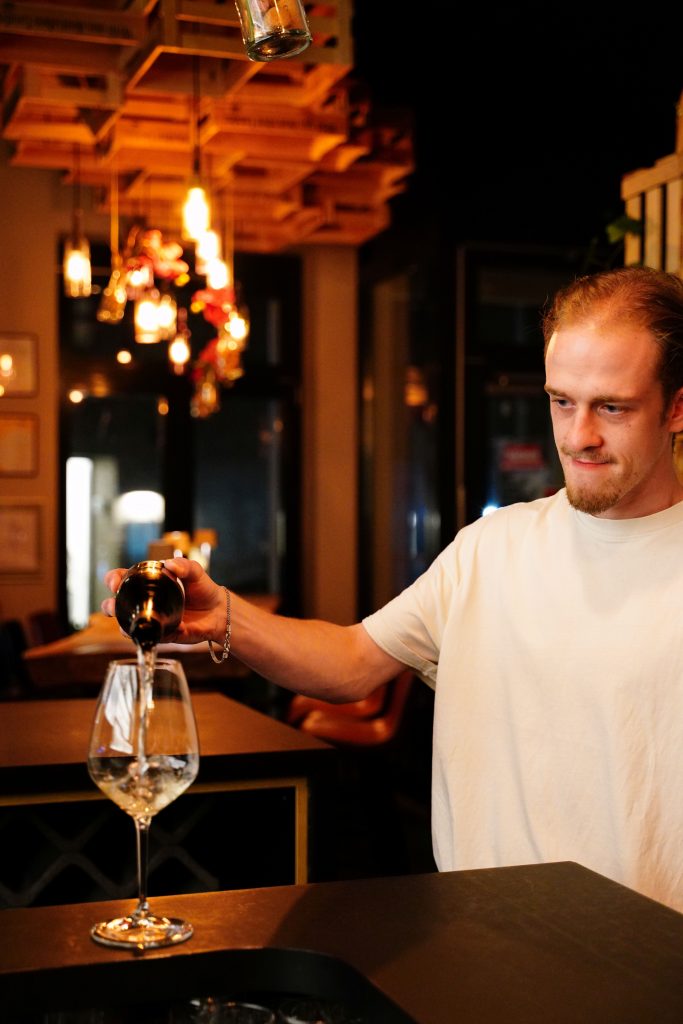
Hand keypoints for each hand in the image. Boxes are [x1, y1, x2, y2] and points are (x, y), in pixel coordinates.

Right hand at [101, 557, 227, 645]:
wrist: (219, 611)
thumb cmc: (203, 589)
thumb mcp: (195, 572)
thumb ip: (184, 565)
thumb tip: (169, 565)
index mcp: (148, 583)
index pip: (123, 579)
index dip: (114, 579)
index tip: (116, 581)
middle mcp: (145, 602)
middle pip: (117, 604)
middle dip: (109, 604)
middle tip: (114, 602)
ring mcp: (151, 619)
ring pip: (126, 623)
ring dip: (120, 622)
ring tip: (122, 619)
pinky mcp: (160, 635)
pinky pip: (146, 637)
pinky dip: (141, 635)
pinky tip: (142, 630)